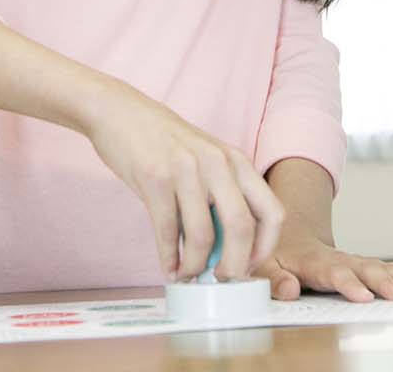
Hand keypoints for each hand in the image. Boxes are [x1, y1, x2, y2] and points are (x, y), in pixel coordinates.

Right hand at [83, 86, 284, 282]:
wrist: (120, 112)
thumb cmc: (164, 143)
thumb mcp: (205, 160)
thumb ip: (221, 196)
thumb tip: (227, 252)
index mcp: (236, 160)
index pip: (272, 212)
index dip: (265, 248)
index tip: (249, 266)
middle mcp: (217, 163)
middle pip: (242, 228)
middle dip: (233, 266)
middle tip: (220, 280)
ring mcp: (186, 170)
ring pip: (203, 235)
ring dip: (195, 265)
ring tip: (187, 274)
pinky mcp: (155, 178)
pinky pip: (168, 231)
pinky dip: (169, 258)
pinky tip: (168, 268)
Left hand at [254, 230, 392, 301]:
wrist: (292, 235)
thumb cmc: (277, 255)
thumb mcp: (264, 265)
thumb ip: (274, 279)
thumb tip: (288, 292)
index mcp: (314, 262)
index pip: (334, 272)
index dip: (349, 284)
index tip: (363, 296)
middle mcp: (342, 260)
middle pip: (367, 270)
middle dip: (387, 283)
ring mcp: (358, 262)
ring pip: (386, 269)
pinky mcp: (370, 266)